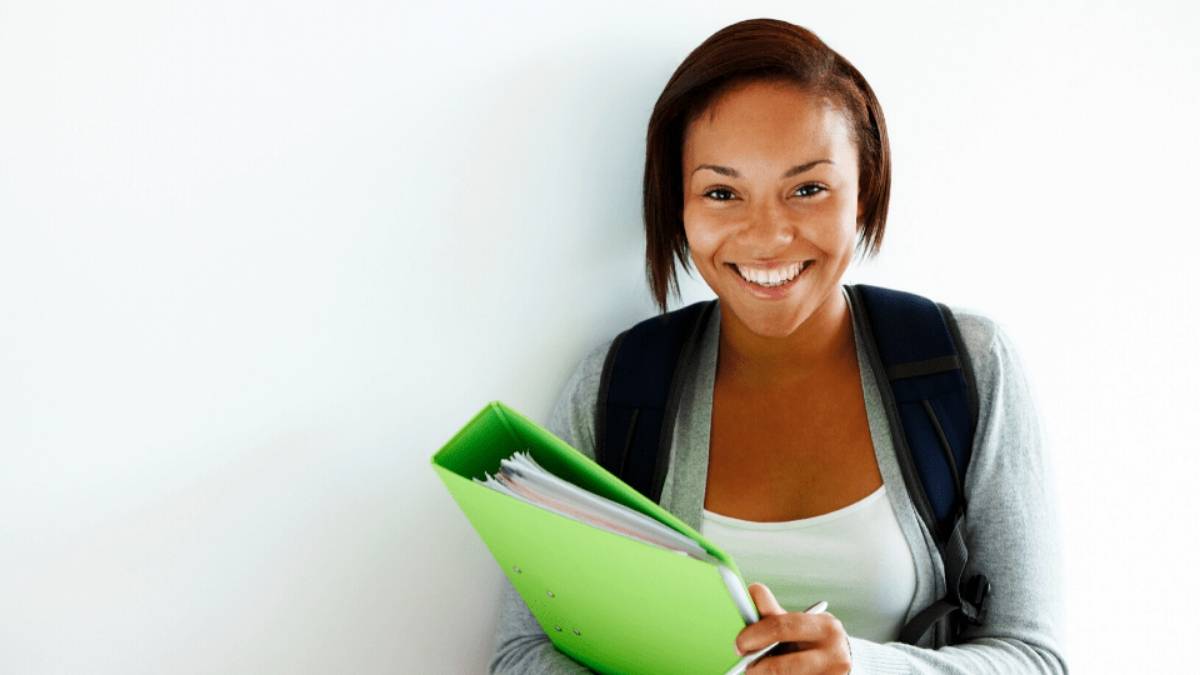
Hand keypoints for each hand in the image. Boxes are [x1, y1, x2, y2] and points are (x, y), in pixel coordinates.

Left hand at [734, 583, 851, 674]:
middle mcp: (835, 654)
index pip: (782, 627)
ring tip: (759, 673)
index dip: (755, 635)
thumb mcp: (798, 624)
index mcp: (826, 628)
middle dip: (758, 668)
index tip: (738, 644)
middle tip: (745, 667)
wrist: (841, 662)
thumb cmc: (813, 641)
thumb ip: (774, 613)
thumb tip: (753, 589)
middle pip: (782, 666)